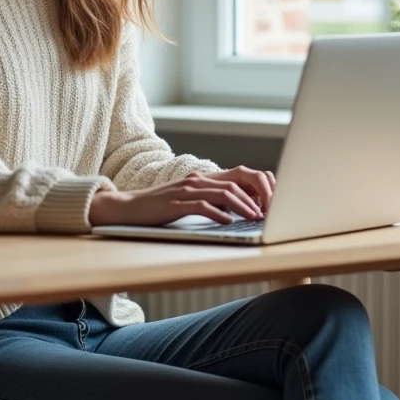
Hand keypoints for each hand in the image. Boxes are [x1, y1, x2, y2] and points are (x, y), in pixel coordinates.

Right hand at [88, 167, 275, 226]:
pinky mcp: (175, 204)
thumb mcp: (188, 200)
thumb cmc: (160, 207)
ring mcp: (185, 191)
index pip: (238, 176)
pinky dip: (218, 214)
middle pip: (235, 184)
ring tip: (255, 219)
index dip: (257, 188)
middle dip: (256, 199)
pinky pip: (202, 206)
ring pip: (223, 193)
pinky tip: (228, 223)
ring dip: (242, 207)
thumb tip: (238, 210)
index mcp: (202, 178)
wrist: (128, 208)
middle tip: (269, 214)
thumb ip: (211, 200)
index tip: (270, 205)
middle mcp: (196, 180)